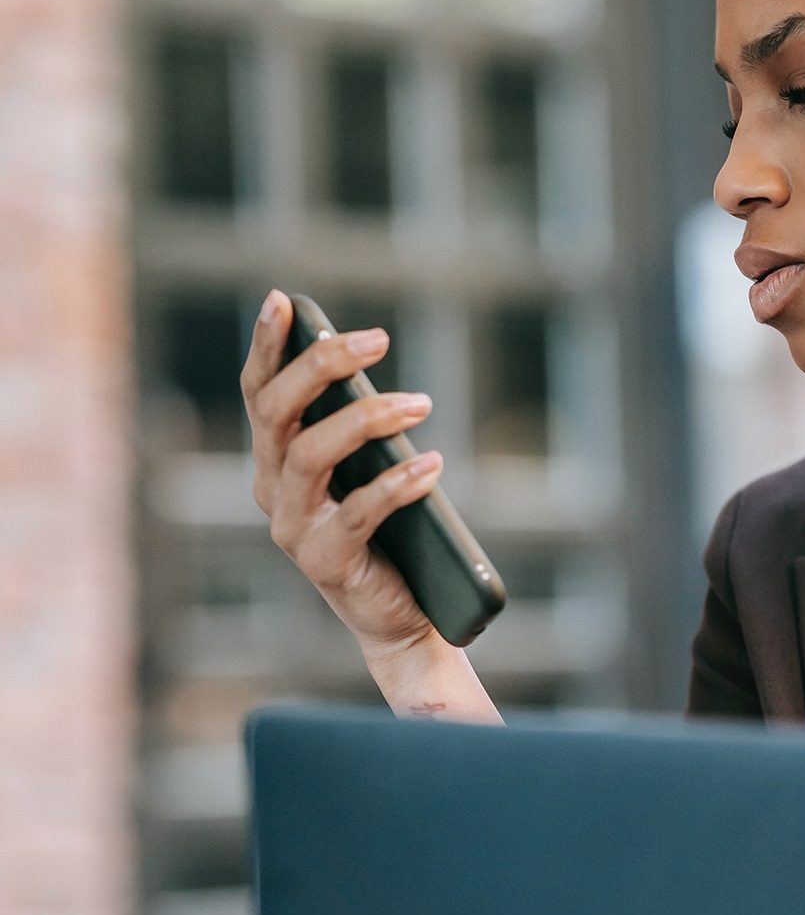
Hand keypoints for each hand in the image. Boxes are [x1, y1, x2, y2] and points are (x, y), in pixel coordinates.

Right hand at [240, 289, 441, 659]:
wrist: (402, 614)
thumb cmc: (391, 530)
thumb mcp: (370, 467)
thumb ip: (361, 427)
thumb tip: (369, 365)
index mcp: (276, 460)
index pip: (261, 392)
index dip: (268, 346)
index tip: (284, 299)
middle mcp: (271, 490)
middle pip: (277, 413)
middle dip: (321, 365)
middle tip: (378, 339)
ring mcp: (292, 528)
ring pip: (310, 454)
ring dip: (367, 419)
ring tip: (421, 403)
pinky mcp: (325, 562)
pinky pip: (358, 512)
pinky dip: (398, 483)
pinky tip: (434, 465)